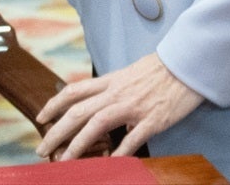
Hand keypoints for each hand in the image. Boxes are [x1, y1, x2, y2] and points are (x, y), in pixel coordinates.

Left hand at [36, 53, 203, 160]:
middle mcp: (117, 93)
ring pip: (96, 124)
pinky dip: (118, 153)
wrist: (188, 64)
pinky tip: (108, 165)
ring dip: (77, 145)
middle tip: (42, 148)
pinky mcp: (152, 119)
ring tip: (64, 162)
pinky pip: (131, 139)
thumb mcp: (132, 73)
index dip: (54, 104)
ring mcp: (133, 107)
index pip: (75, 91)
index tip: (41, 117)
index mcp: (112, 81)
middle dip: (56, 132)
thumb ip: (115, 87)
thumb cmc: (162, 69)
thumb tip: (102, 100)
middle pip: (78, 111)